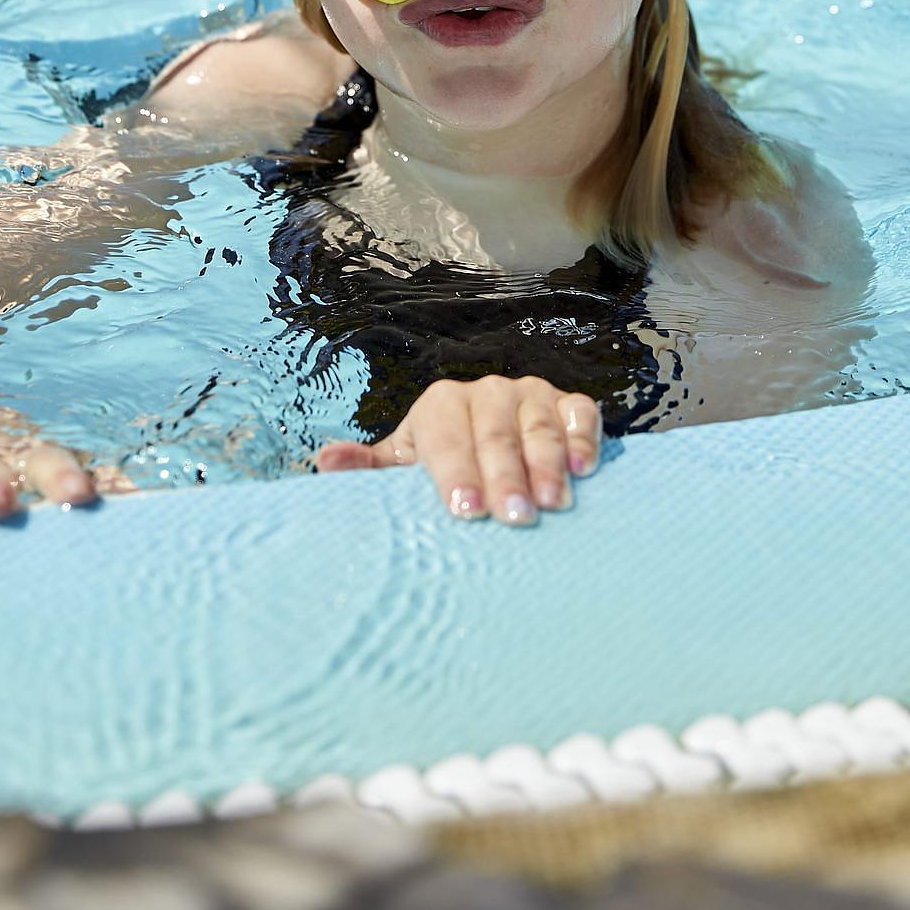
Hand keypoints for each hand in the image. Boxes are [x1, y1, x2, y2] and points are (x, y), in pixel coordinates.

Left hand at [314, 375, 600, 525]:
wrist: (487, 451)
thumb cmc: (441, 468)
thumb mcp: (405, 468)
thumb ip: (369, 469)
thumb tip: (325, 461)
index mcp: (441, 405)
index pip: (446, 435)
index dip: (455, 471)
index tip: (464, 510)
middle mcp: (486, 392)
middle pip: (494, 432)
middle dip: (505, 475)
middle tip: (515, 517)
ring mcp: (529, 394)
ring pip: (538, 422)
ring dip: (547, 462)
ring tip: (553, 503)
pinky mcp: (568, 403)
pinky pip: (579, 412)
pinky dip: (583, 436)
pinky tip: (583, 468)